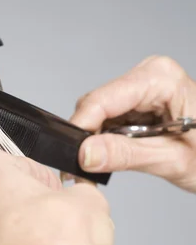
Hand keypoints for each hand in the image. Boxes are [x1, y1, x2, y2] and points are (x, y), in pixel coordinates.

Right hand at [70, 56, 195, 191]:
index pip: (103, 100)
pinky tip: (114, 154)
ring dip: (97, 140)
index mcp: (161, 79)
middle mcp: (149, 76)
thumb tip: (85, 154)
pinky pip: (109, 119)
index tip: (71, 156)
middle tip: (84, 169)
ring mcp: (143, 88)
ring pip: (99, 114)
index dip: (81, 128)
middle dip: (88, 136)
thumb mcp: (174, 160)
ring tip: (103, 164)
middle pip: (97, 105)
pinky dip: (106, 139)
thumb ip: (126, 155)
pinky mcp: (140, 102)